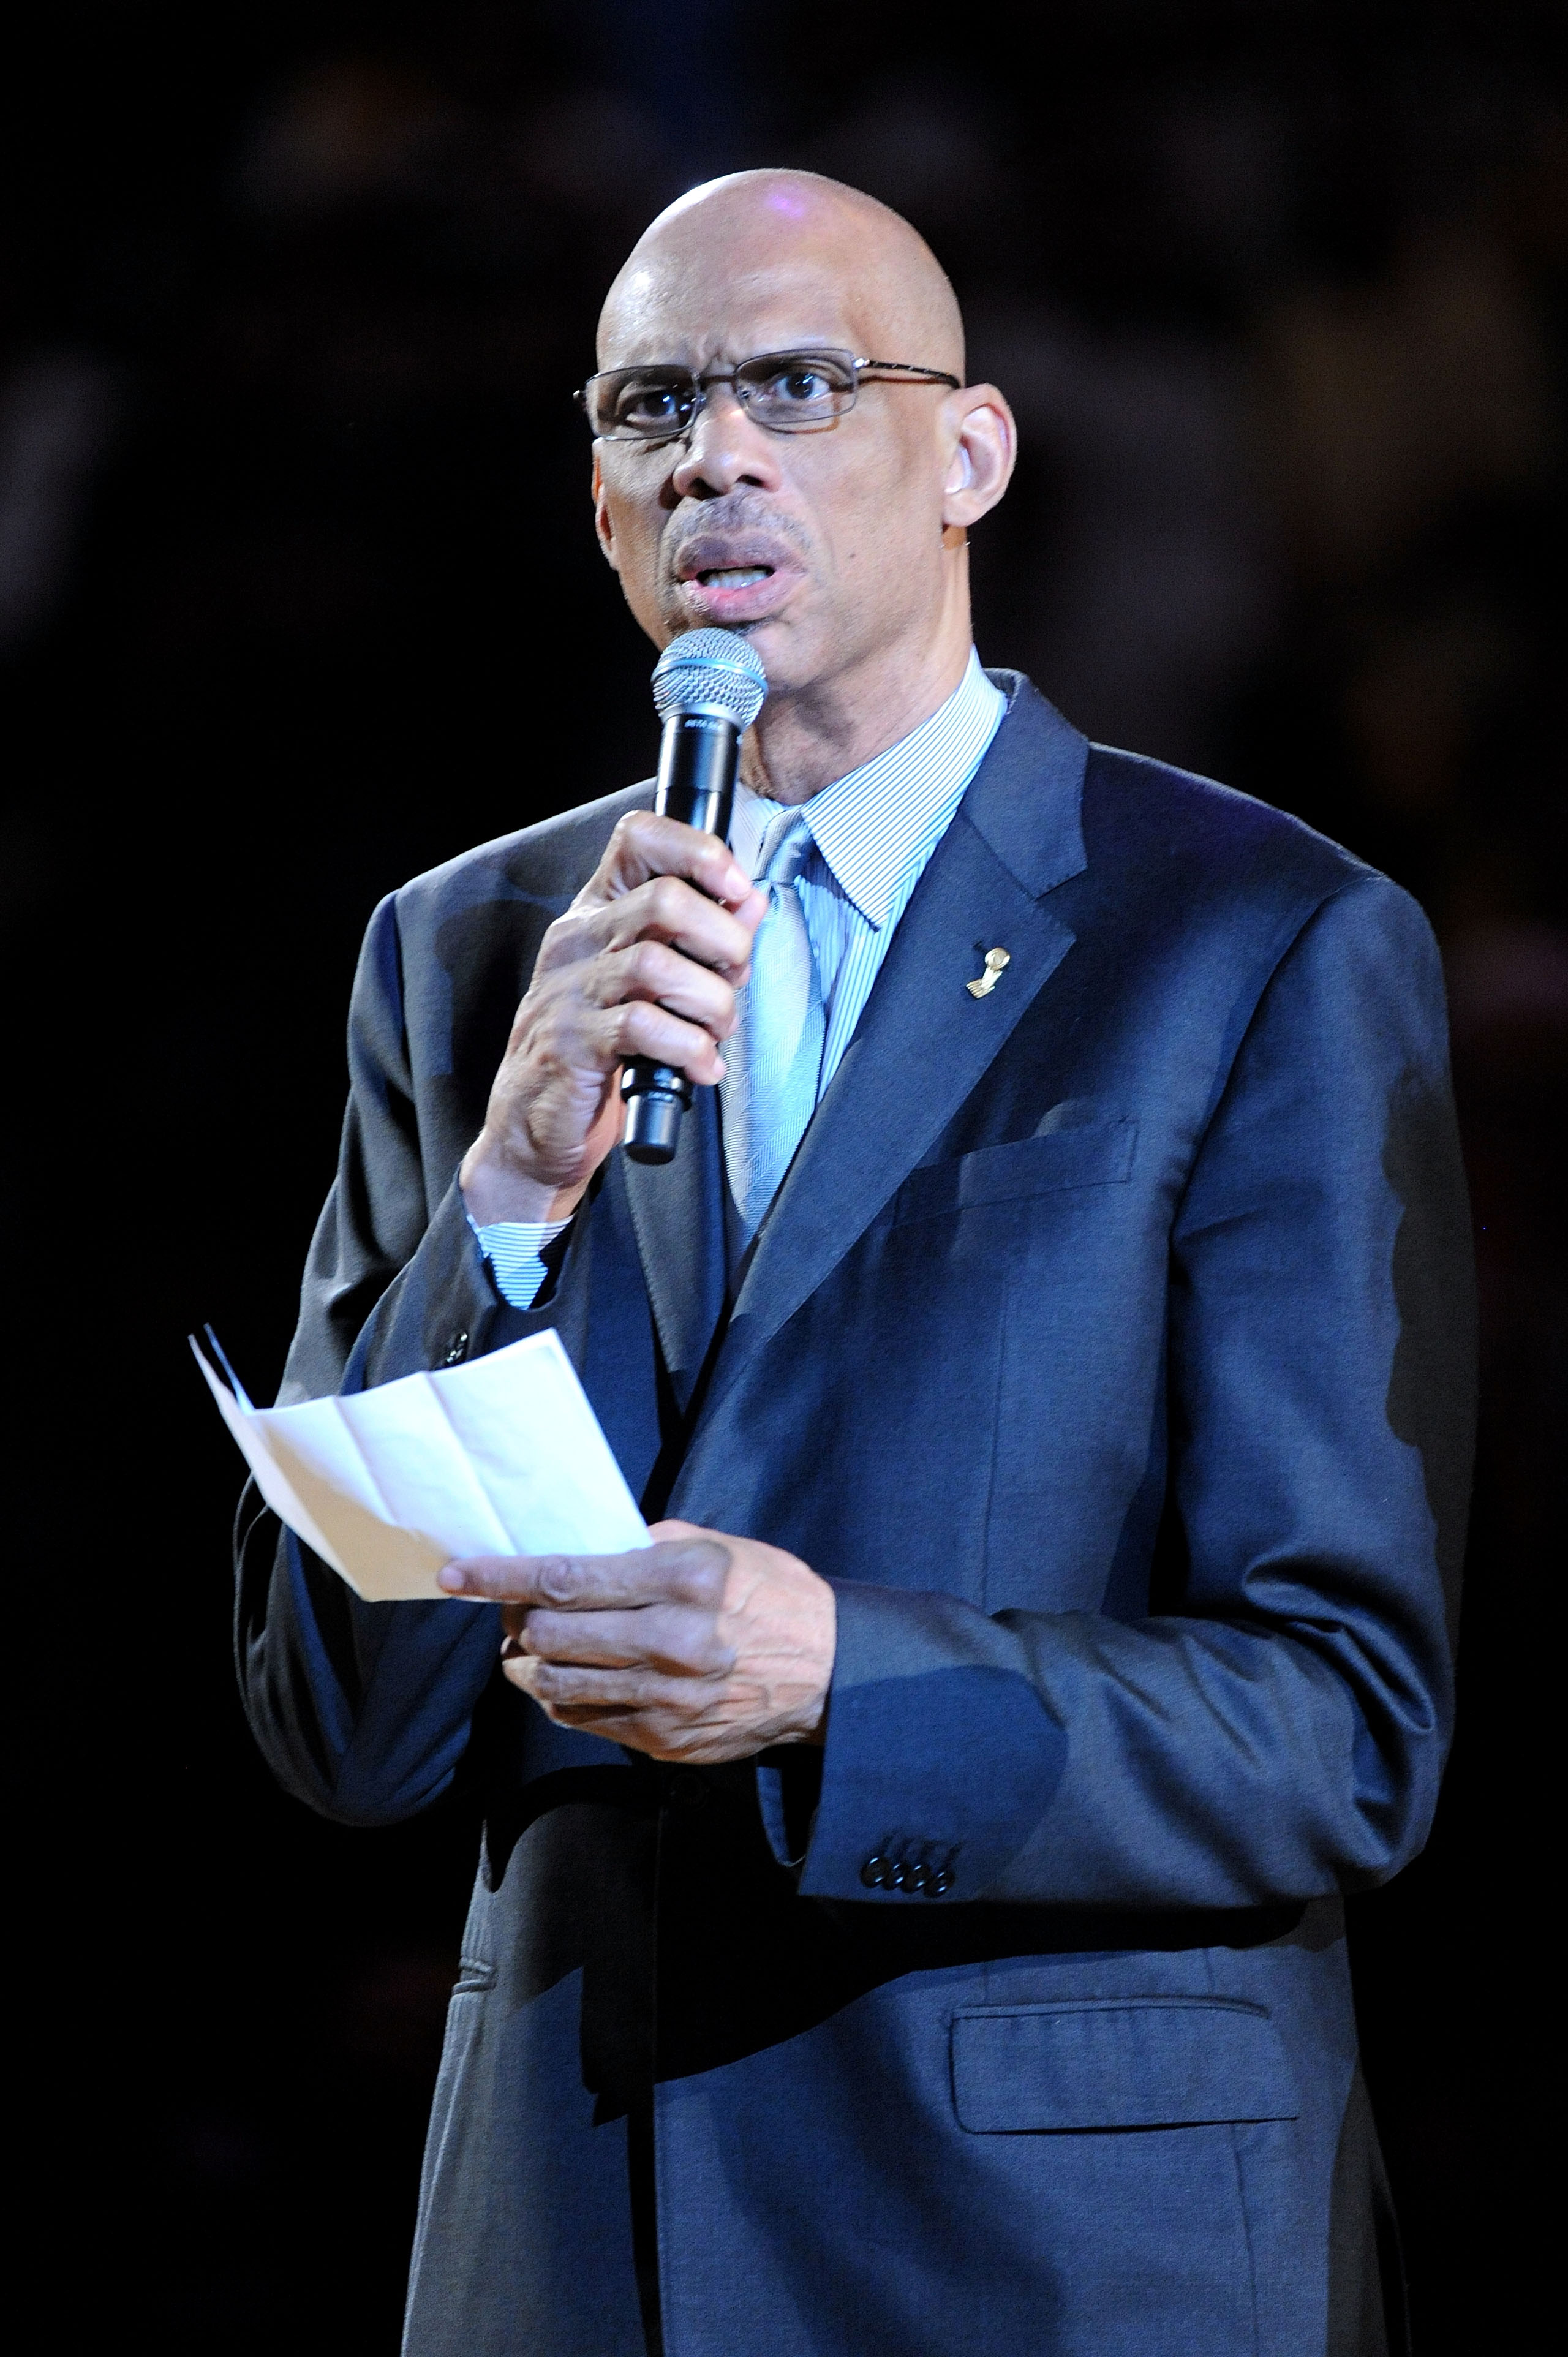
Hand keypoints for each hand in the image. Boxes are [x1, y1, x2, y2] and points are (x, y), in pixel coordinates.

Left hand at [437, 1520, 834, 1762]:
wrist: (829, 1673)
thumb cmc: (769, 1596)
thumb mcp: (719, 1547)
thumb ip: (647, 1546)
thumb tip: (576, 1550)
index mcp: (685, 1582)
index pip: (567, 1579)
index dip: (502, 1578)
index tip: (459, 1575)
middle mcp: (673, 1642)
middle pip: (551, 1635)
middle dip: (516, 1620)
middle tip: (511, 1608)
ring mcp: (667, 1699)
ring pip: (556, 1685)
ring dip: (528, 1662)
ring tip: (529, 1644)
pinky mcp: (664, 1740)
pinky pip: (585, 1720)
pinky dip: (563, 1696)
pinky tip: (570, 1676)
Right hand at [459, 813, 766, 1223]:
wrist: (533, 1126)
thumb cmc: (599, 1050)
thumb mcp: (653, 985)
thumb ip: (701, 941)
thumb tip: (750, 903)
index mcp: (596, 913)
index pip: (638, 839)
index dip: (698, 850)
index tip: (738, 887)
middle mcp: (577, 941)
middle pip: (664, 900)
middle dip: (724, 941)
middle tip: (733, 979)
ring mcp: (568, 991)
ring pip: (658, 965)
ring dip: (711, 1001)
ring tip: (716, 1030)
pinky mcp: (571, 1042)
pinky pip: (643, 1026)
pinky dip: (689, 1048)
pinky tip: (699, 1066)